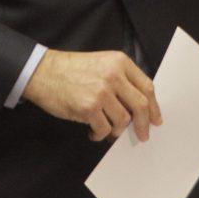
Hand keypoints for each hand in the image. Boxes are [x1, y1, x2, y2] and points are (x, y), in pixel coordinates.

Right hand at [22, 49, 161, 141]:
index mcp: (119, 62)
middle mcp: (113, 75)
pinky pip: (104, 129)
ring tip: (106, 130)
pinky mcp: (88, 107)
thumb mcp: (102, 63)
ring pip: (122, 121)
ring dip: (116, 131)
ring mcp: (101, 92)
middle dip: (143, 124)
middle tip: (142, 135)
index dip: (154, 107)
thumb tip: (139, 107)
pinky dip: (100, 135)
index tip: (156, 119)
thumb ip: (121, 79)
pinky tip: (93, 132)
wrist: (43, 72)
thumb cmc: (71, 69)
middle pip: (140, 106)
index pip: (146, 87)